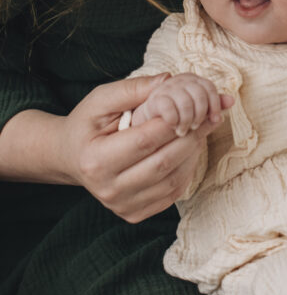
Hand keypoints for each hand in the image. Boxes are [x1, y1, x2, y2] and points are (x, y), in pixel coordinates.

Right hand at [60, 74, 229, 221]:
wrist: (70, 158)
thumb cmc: (87, 125)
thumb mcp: (100, 100)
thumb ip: (134, 89)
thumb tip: (169, 81)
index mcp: (95, 160)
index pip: (145, 140)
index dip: (174, 121)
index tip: (194, 104)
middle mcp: (108, 189)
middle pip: (163, 163)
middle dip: (191, 136)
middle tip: (209, 116)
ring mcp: (122, 205)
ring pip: (173, 180)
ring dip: (193, 154)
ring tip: (200, 131)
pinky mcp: (134, 214)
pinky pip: (172, 193)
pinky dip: (187, 170)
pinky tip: (188, 150)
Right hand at [131, 73, 223, 135]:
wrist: (147, 120)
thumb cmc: (176, 115)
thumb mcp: (196, 110)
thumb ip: (213, 105)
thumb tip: (232, 100)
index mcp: (191, 80)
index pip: (209, 87)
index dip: (215, 103)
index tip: (216, 119)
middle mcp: (178, 80)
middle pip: (200, 95)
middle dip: (201, 115)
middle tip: (195, 128)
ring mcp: (165, 88)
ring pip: (186, 104)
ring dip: (187, 122)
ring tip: (184, 131)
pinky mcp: (154, 100)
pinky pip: (171, 111)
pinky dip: (175, 123)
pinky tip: (173, 128)